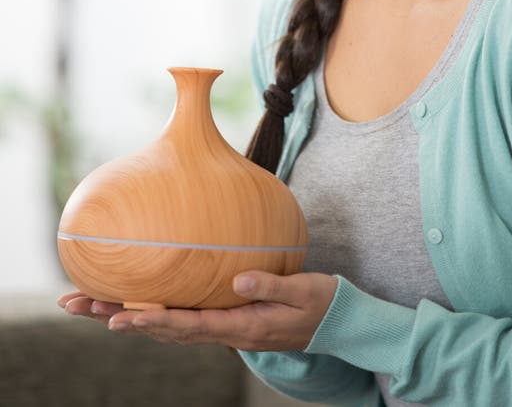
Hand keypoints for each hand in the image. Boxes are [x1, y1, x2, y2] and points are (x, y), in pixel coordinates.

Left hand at [57, 271, 337, 350]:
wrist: (335, 322)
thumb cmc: (320, 304)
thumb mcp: (303, 293)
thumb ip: (270, 287)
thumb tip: (236, 281)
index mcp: (239, 326)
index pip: (186, 325)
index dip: (151, 321)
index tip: (118, 317)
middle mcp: (222, 330)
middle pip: (160, 327)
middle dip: (115, 315)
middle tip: (74, 303)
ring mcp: (220, 325)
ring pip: (164, 323)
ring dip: (122, 312)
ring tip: (85, 301)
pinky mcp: (222, 316)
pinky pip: (178, 315)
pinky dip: (149, 309)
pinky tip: (131, 298)